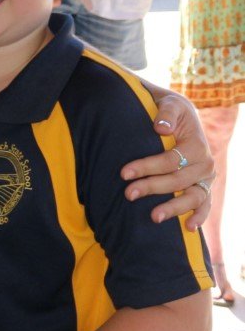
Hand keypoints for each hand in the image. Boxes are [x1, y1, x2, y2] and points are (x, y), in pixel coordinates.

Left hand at [122, 93, 213, 228]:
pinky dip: (199, 216)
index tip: (124, 172)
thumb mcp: (170, 104)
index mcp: (197, 145)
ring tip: (153, 217)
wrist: (181, 115)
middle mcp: (205, 164)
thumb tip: (160, 128)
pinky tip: (189, 227)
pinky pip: (205, 204)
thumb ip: (166, 113)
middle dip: (151, 188)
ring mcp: (205, 178)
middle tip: (128, 194)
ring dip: (174, 208)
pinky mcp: (204, 186)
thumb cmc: (171, 110)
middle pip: (177, 181)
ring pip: (192, 197)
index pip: (170, 160)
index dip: (147, 167)